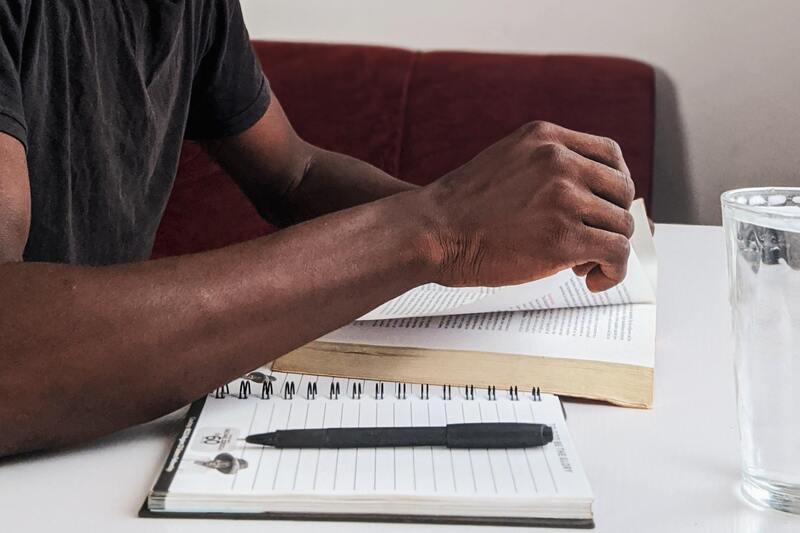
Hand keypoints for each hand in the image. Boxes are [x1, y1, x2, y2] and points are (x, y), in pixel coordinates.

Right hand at [421, 121, 635, 291]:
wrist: (431, 231)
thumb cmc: (460, 208)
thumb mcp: (506, 161)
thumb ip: (544, 167)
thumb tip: (584, 194)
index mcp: (546, 139)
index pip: (610, 154)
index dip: (615, 185)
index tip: (605, 207)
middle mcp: (559, 161)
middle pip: (621, 190)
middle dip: (612, 219)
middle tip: (592, 240)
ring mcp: (564, 198)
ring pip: (621, 224)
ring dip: (609, 249)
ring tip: (584, 264)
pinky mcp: (564, 237)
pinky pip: (615, 253)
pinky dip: (613, 271)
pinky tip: (592, 279)